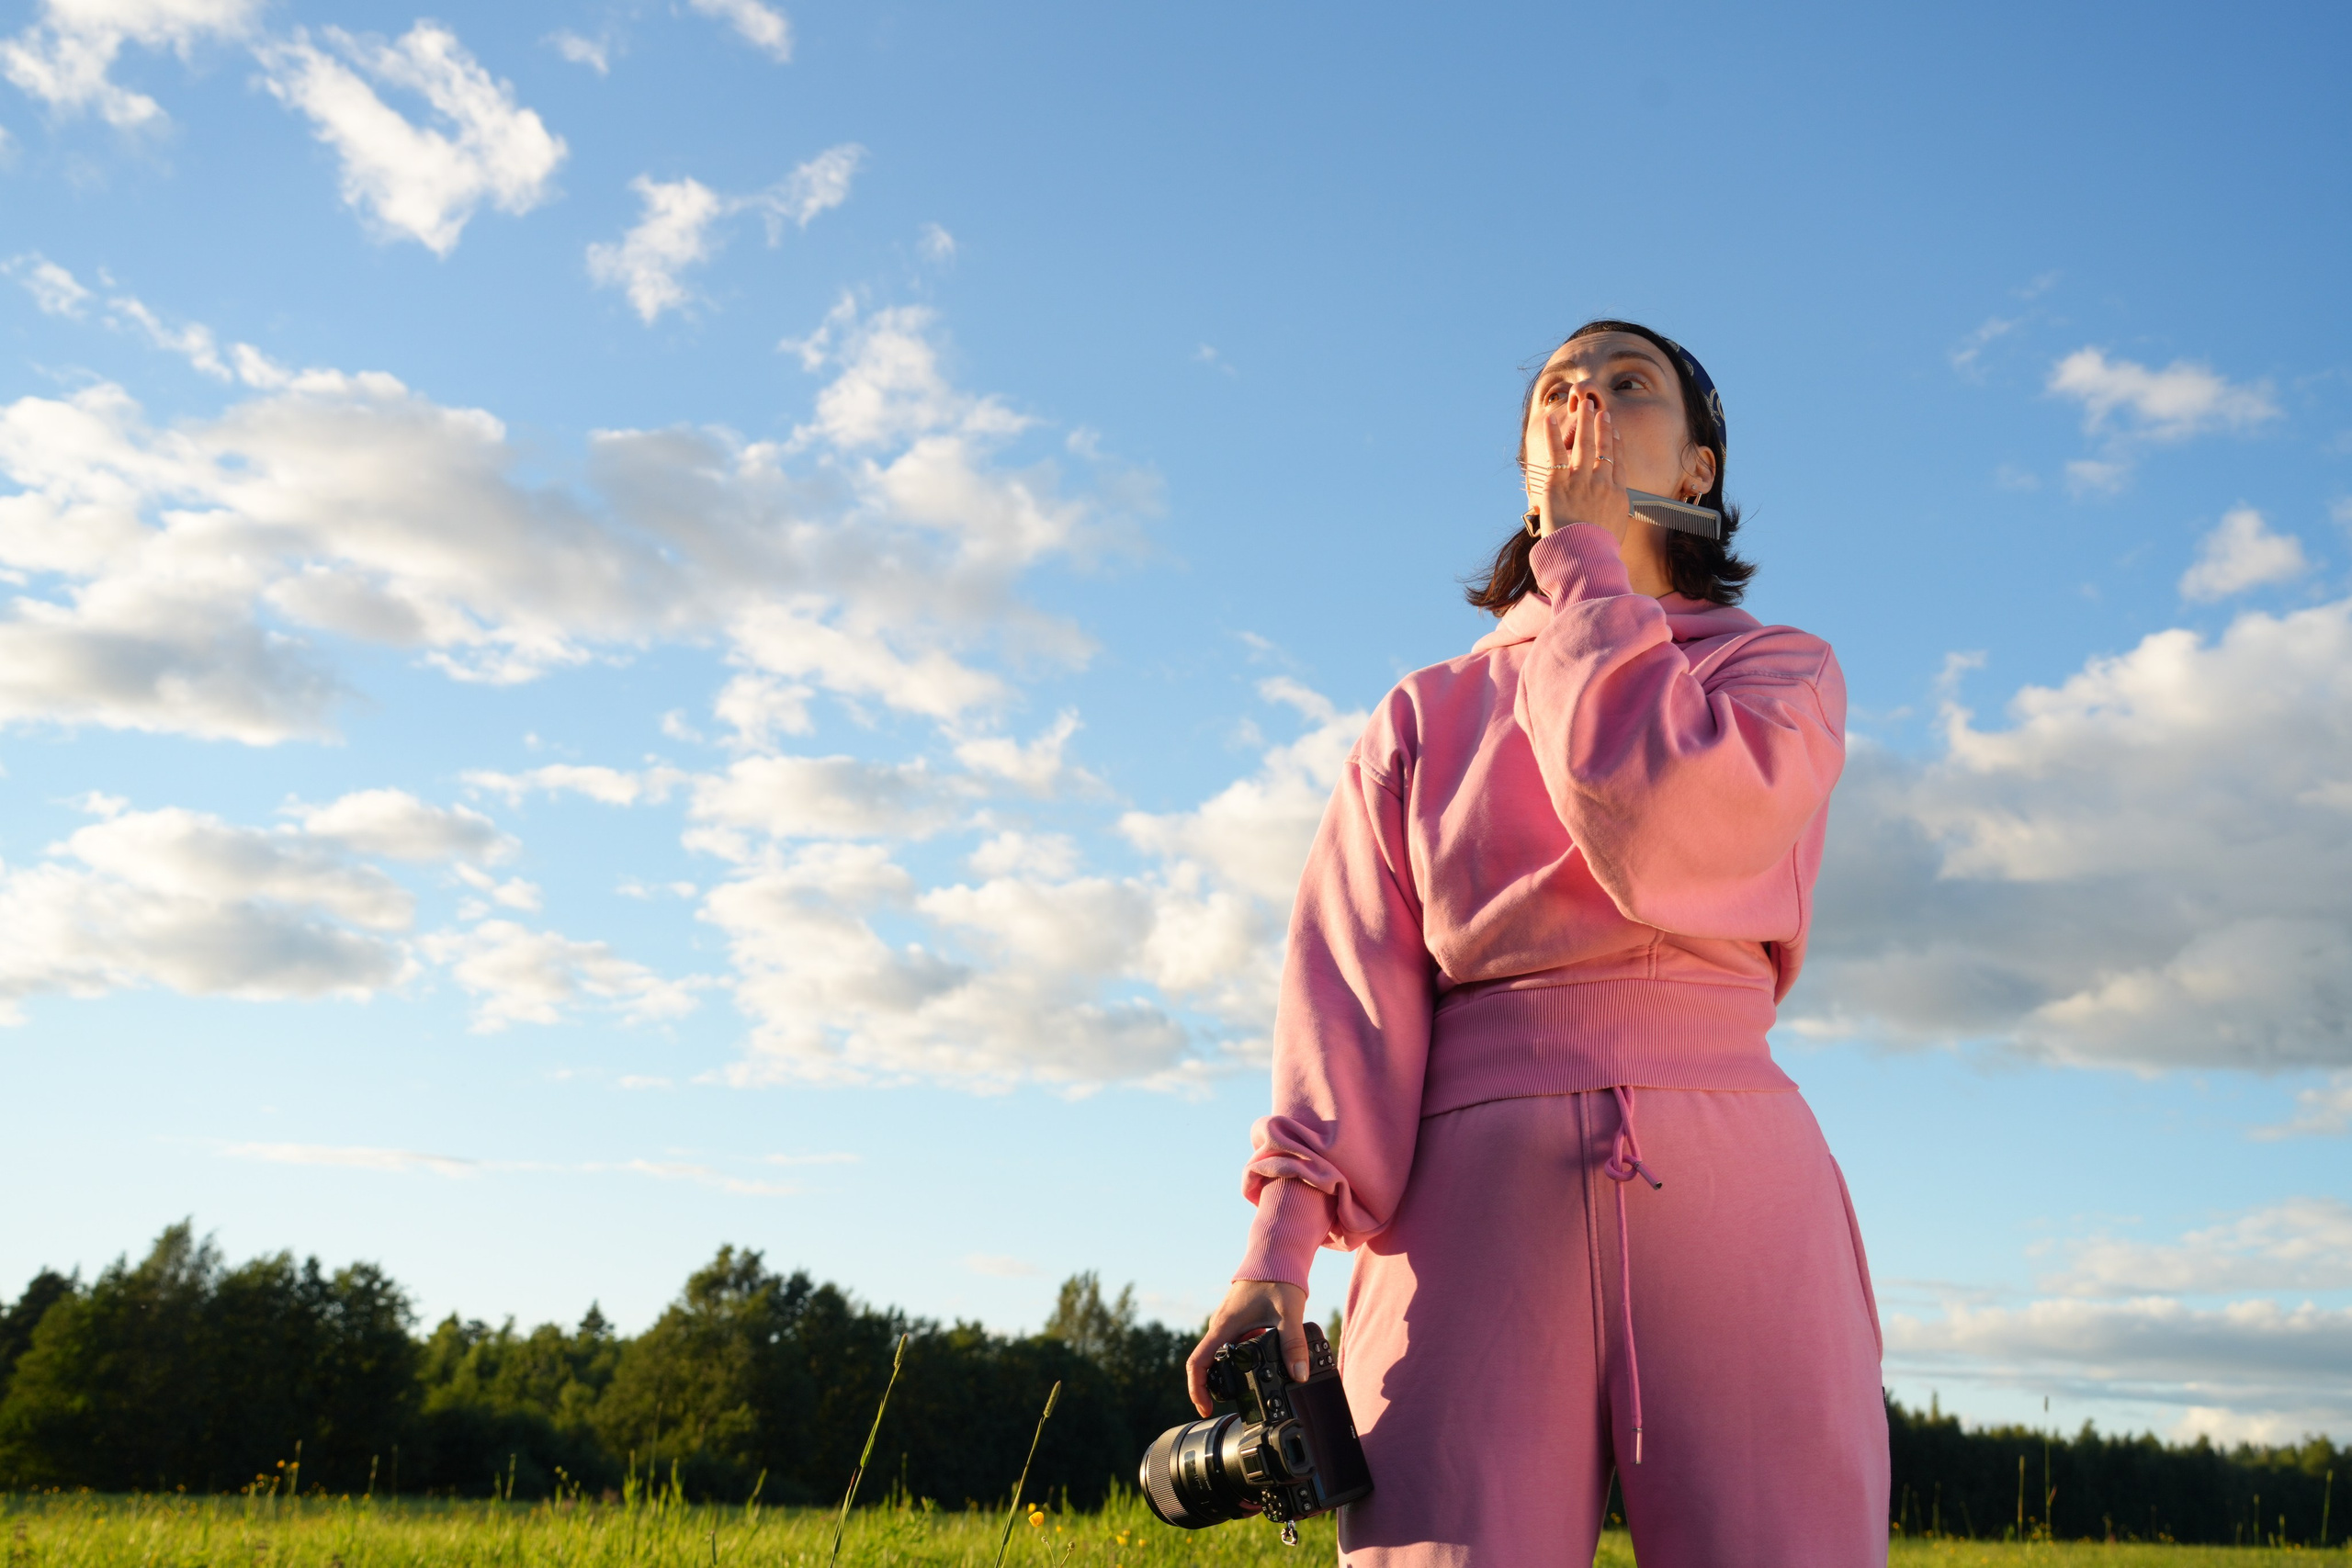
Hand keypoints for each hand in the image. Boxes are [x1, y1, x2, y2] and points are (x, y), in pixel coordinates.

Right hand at [1186, 1279, 1307, 1416]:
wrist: (1275, 1253)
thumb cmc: (1277, 1278)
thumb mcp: (1289, 1313)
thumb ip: (1294, 1343)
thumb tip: (1299, 1374)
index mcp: (1224, 1326)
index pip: (1197, 1363)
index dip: (1196, 1389)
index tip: (1205, 1408)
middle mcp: (1221, 1325)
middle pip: (1208, 1362)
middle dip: (1219, 1386)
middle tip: (1240, 1402)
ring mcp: (1228, 1321)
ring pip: (1223, 1353)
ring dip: (1235, 1371)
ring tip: (1257, 1383)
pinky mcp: (1238, 1318)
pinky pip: (1234, 1343)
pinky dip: (1244, 1357)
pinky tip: (1265, 1360)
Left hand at [1531, 386, 1632, 542]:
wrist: (1584, 556)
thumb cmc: (1599, 551)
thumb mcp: (1616, 530)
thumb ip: (1613, 515)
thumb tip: (1609, 515)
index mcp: (1616, 494)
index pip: (1617, 463)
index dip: (1616, 445)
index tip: (1614, 433)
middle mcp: (1601, 482)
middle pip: (1603, 448)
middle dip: (1602, 426)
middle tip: (1601, 411)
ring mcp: (1579, 480)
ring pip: (1584, 444)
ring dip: (1584, 422)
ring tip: (1584, 406)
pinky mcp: (1558, 483)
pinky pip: (1555, 453)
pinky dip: (1552, 435)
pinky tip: (1550, 419)